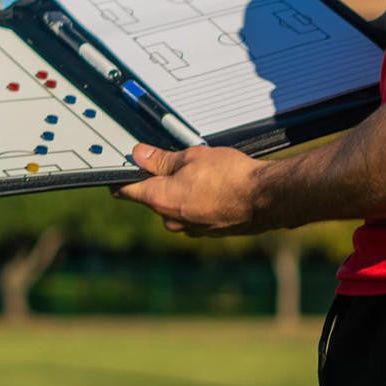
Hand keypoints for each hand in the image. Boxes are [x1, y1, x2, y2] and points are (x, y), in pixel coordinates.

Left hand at [110, 142, 267, 236]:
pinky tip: (215, 187)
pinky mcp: (208, 231)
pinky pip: (194, 214)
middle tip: (177, 160)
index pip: (127, 190)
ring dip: (182, 190)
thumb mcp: (192, 156)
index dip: (121, 177)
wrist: (265, 198)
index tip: (120, 169)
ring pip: (176, 205)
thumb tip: (139, 155)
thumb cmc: (230, 176)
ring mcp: (190, 228)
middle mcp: (171, 219)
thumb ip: (161, 158)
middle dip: (160, 180)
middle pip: (153, 197)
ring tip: (204, 172)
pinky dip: (198, 201)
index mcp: (160, 199)